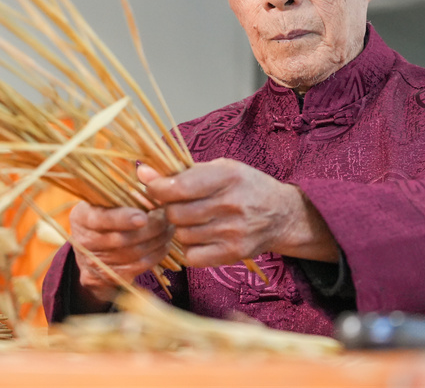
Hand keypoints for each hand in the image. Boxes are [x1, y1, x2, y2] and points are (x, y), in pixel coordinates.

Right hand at [68, 201, 173, 302]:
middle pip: (123, 239)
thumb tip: (153, 184)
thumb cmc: (107, 216)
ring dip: (158, 240)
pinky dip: (157, 254)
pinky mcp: (112, 277)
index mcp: (82, 217)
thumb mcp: (108, 200)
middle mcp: (85, 241)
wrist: (91, 252)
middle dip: (151, 228)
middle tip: (168, 216)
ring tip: (170, 227)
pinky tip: (164, 243)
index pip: (101, 219)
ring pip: (135, 253)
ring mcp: (97, 263)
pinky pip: (140, 266)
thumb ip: (129, 192)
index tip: (143, 217)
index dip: (122, 219)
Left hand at [139, 158, 338, 266]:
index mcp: (227, 176)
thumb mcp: (221, 169)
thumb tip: (142, 173)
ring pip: (181, 235)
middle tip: (180, 205)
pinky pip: (191, 255)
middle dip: (170, 209)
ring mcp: (233, 232)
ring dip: (181, 229)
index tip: (154, 187)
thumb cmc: (245, 187)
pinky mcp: (233, 254)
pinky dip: (190, 247)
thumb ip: (182, 172)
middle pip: (175, 213)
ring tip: (196, 220)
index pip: (178, 187)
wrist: (282, 214)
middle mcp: (231, 204)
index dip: (157, 188)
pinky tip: (202, 237)